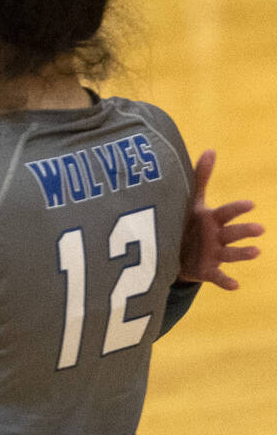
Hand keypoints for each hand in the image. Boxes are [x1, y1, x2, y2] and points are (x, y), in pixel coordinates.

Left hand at [178, 150, 262, 289]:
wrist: (175, 252)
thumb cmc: (189, 223)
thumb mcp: (192, 201)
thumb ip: (201, 177)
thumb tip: (210, 149)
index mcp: (213, 219)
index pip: (227, 212)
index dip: (238, 209)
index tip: (250, 204)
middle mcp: (217, 237)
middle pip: (233, 232)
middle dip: (245, 231)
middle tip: (259, 228)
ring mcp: (214, 254)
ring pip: (231, 254)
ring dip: (243, 253)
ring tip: (256, 251)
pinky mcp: (207, 271)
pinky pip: (218, 277)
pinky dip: (226, 281)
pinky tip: (236, 285)